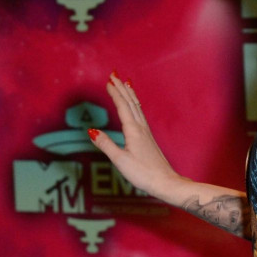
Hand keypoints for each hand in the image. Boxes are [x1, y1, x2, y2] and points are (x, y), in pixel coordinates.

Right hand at [89, 73, 180, 199]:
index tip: (108, 80)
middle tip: (114, 74)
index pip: (122, 106)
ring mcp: (146, 133)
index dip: (115, 93)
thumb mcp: (120, 160)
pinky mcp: (149, 139)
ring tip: (125, 84)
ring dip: (130, 94)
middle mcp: (141, 128)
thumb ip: (106, 145)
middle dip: (122, 88)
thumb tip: (92, 131)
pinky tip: (135, 108)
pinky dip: (136, 106)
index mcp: (133, 131)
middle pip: (131, 103)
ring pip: (137, 108)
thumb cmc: (143, 173)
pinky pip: (140, 116)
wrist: (165, 182)